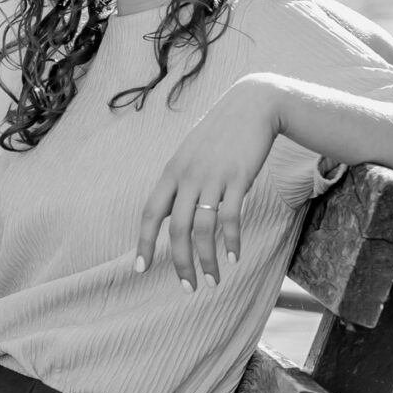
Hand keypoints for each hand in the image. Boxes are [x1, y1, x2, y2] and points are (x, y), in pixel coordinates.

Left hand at [135, 77, 283, 288]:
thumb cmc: (220, 134)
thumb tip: (172, 215)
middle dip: (180, 263)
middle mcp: (188, 176)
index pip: (151, 213)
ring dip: (207, 260)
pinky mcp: (239, 177)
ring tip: (213, 281)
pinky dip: (232, 241)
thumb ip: (179, 183)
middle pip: (177, 229)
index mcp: (172, 172)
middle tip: (188, 287)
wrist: (252, 105)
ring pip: (204, 228)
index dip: (144, 243)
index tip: (141, 269)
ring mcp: (213, 177)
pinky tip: (233, 257)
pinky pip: (232, 217)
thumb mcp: (190, 154)